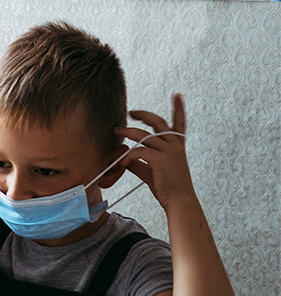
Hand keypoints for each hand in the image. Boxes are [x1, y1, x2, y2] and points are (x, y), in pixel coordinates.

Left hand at [113, 93, 194, 209]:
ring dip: (128, 133)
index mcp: (177, 146)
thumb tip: (123, 156)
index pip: (179, 123)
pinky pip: (140, 151)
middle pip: (158, 122)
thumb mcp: (151, 170)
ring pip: (144, 135)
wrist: (178, 201)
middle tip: (129, 112)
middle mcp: (175, 146)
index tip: (177, 95)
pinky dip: (128, 155)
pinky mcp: (162, 160)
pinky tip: (122, 163)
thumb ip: (138, 161)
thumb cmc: (166, 186)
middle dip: (143, 115)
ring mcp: (170, 152)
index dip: (179, 108)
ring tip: (116, 133)